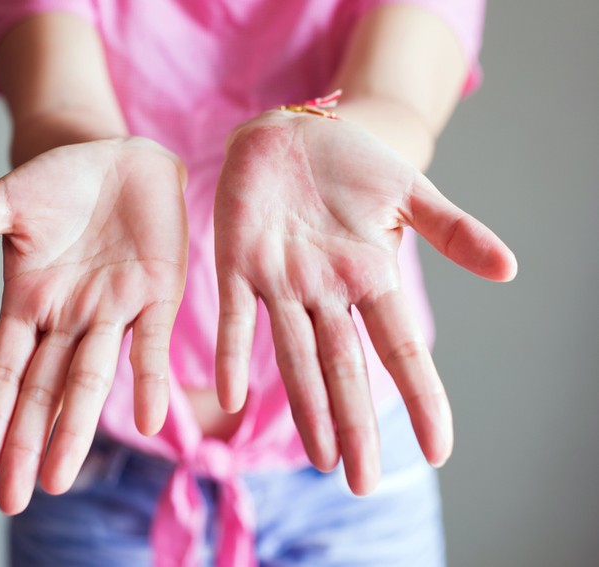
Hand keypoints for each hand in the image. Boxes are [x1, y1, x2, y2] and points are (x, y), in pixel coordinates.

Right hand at [0, 138, 187, 512]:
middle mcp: (69, 319)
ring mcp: (114, 311)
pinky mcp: (158, 295)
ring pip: (92, 380)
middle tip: (14, 498)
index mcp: (29, 304)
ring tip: (60, 477)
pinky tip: (150, 420)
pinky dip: (151, 381)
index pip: (4, 372)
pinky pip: (152, 345)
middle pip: (44, 391)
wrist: (119, 157)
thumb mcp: (5, 202)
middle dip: (28, 442)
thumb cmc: (60, 182)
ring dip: (77, 427)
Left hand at [213, 112, 516, 494]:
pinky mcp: (235, 263)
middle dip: (353, 424)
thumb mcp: (408, 192)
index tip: (438, 449)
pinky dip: (232, 352)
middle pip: (343, 367)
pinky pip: (233, 315)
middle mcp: (324, 292)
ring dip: (305, 406)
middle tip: (361, 483)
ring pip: (294, 354)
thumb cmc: (350, 165)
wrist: (291, 132)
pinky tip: (231, 394)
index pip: (398, 347)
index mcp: (367, 278)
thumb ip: (453, 230)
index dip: (419, 397)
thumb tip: (511, 270)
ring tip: (318, 458)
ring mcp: (278, 281)